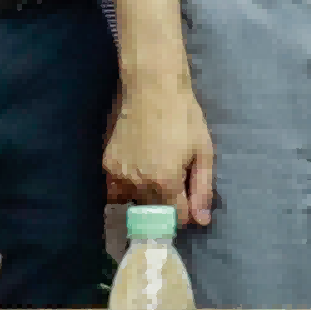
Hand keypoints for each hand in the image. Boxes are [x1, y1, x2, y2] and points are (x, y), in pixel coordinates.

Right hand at [104, 72, 215, 222]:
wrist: (152, 87)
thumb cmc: (183, 117)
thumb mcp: (203, 152)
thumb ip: (202, 190)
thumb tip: (201, 222)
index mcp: (165, 182)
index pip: (177, 216)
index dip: (186, 209)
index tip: (188, 194)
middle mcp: (138, 184)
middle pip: (155, 211)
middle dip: (167, 201)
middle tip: (174, 174)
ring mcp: (119, 175)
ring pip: (135, 201)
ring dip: (146, 194)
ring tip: (156, 167)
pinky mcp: (107, 164)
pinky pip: (117, 189)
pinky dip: (128, 185)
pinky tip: (140, 165)